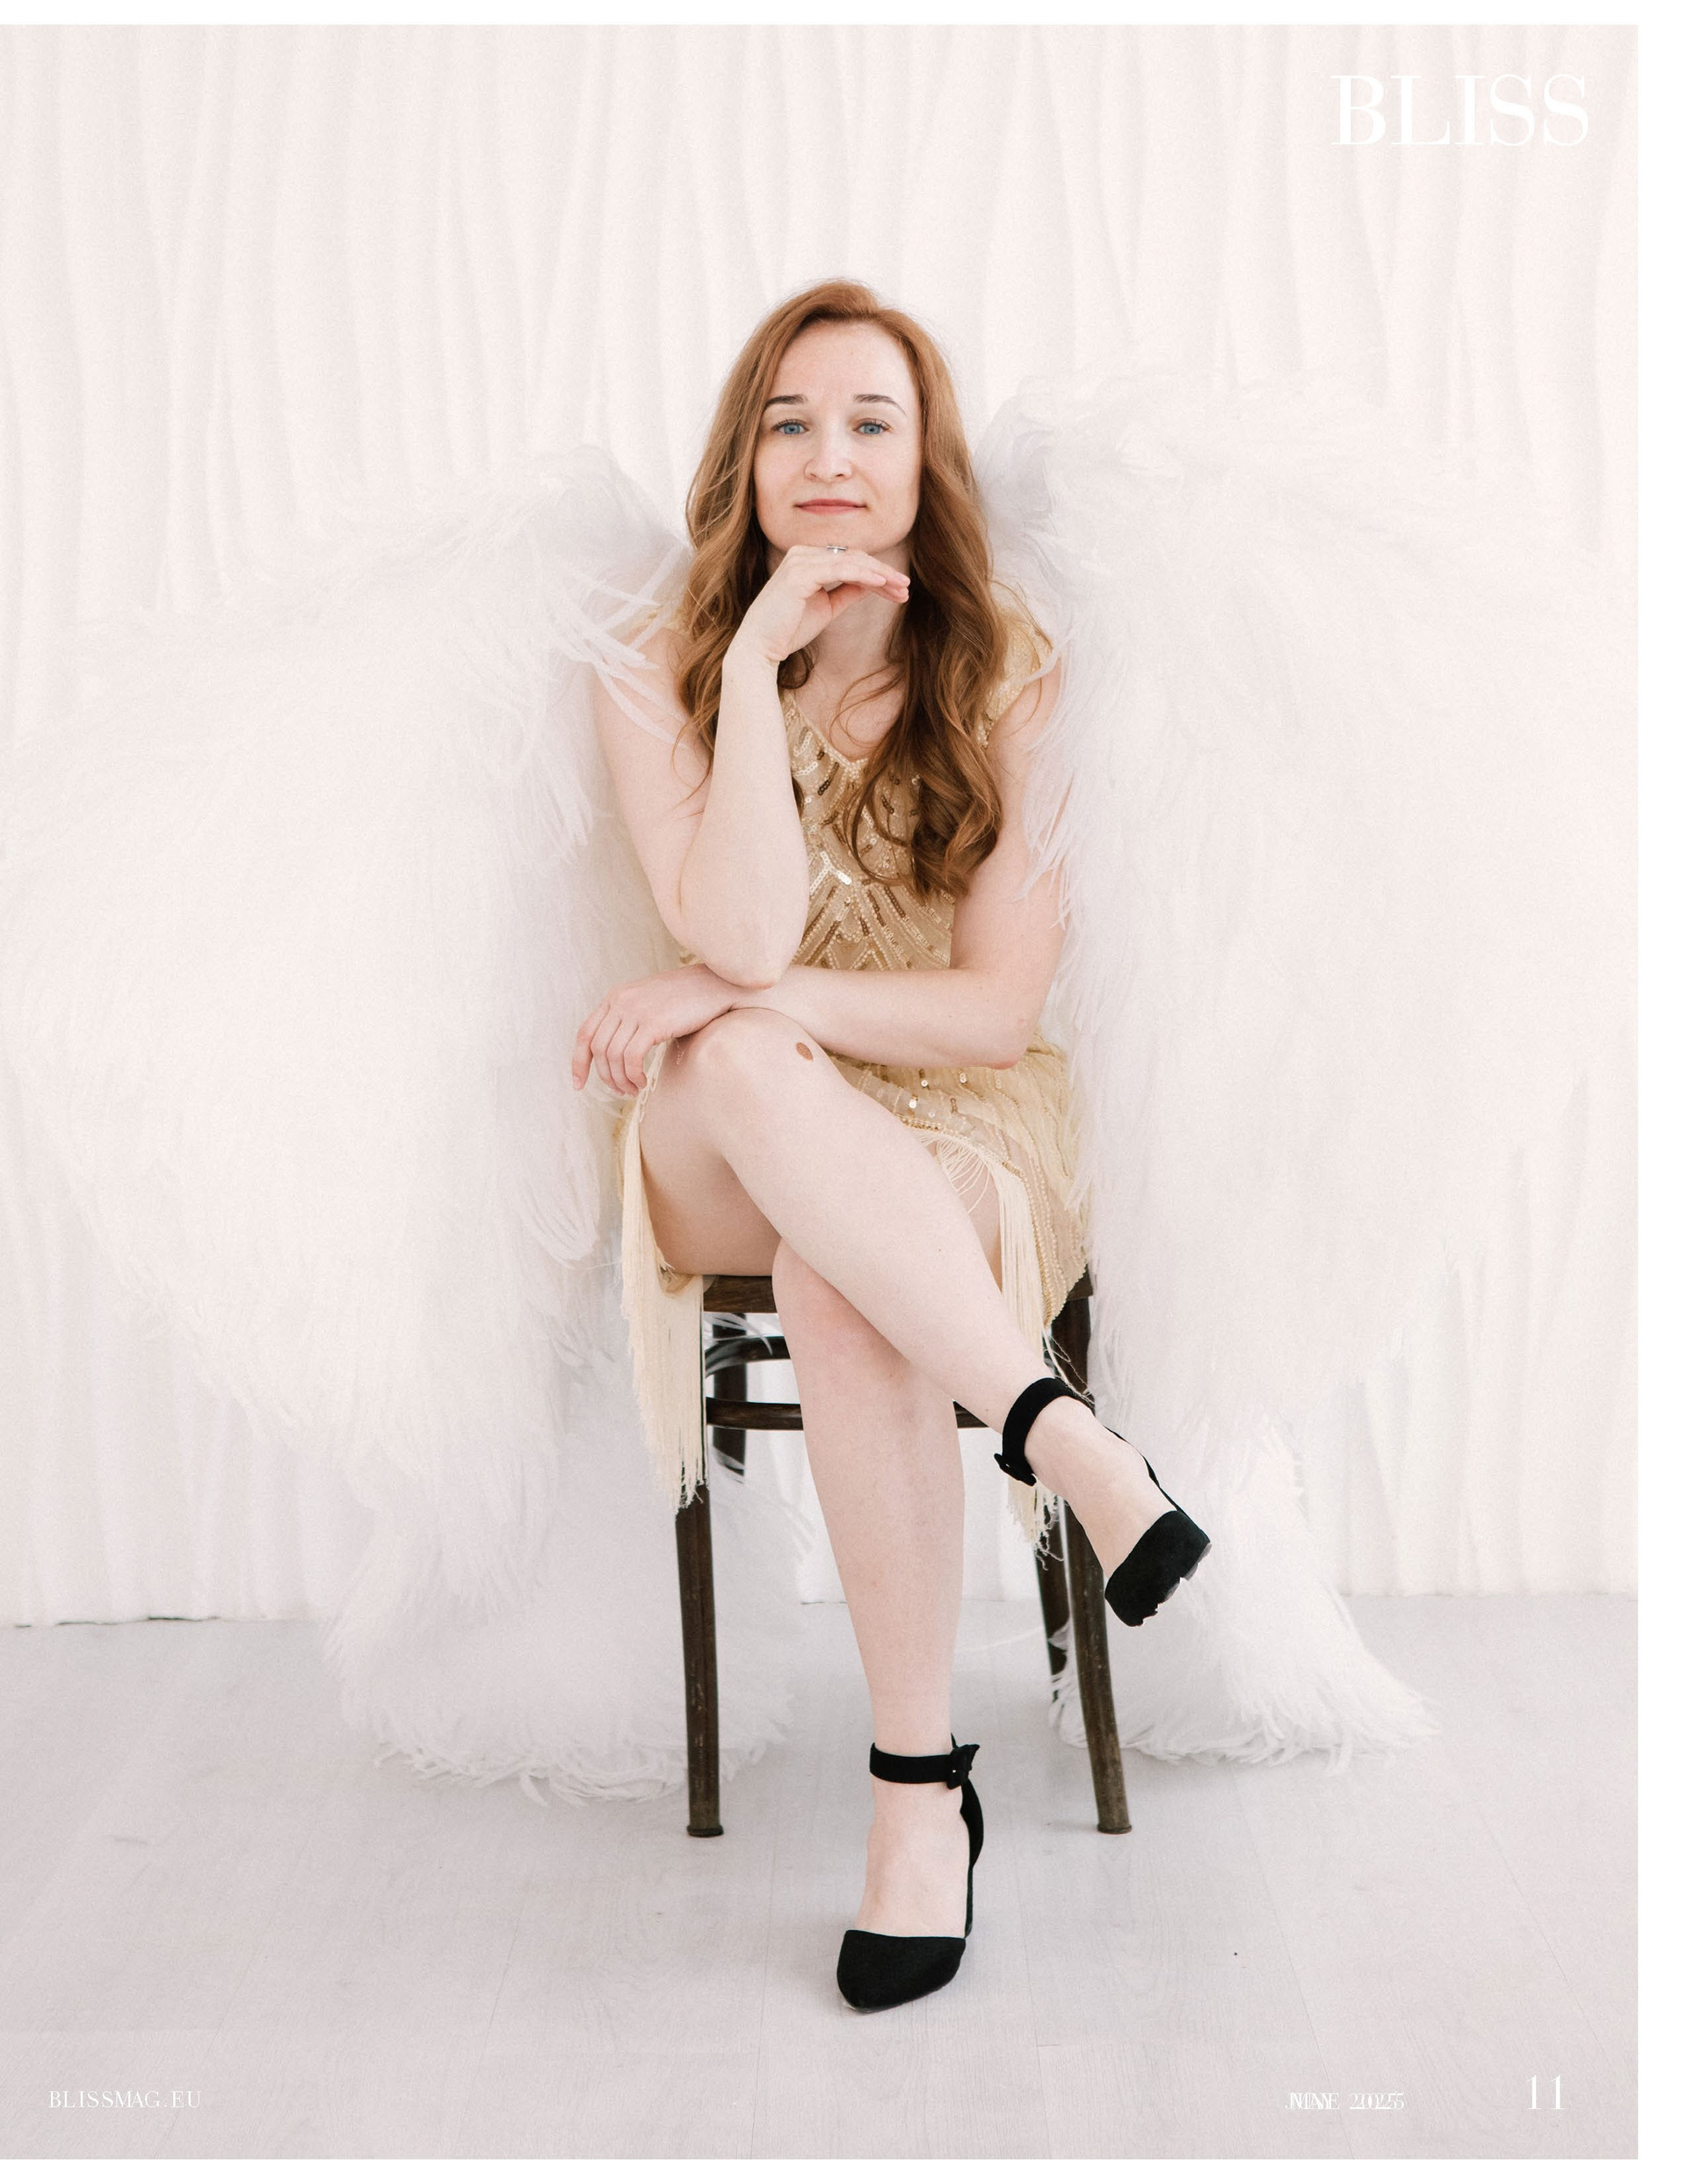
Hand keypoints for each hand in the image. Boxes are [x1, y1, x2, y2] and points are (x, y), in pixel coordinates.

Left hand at [570, 963, 740, 1095]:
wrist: (716, 985)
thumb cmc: (687, 1000)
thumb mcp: (649, 1004)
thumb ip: (630, 1021)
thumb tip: (615, 1057)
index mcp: (616, 996)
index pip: (585, 1033)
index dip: (578, 1062)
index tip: (579, 1084)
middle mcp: (621, 1001)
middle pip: (598, 1049)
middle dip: (605, 1077)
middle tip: (621, 1091)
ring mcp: (636, 1011)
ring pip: (613, 1056)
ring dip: (621, 1080)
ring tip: (634, 1089)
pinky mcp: (653, 1023)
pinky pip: (631, 1058)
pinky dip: (633, 1075)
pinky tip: (643, 1082)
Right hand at [728, 545, 910, 668]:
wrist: (760, 647)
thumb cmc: (788, 629)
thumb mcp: (827, 607)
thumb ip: (848, 591)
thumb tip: (874, 583)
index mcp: (807, 559)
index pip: (850, 560)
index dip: (877, 573)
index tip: (899, 590)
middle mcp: (802, 554)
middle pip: (853, 557)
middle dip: (883, 572)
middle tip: (906, 587)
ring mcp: (799, 561)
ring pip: (850, 561)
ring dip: (879, 573)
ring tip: (900, 587)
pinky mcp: (799, 573)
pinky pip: (839, 569)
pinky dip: (863, 575)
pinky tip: (881, 582)